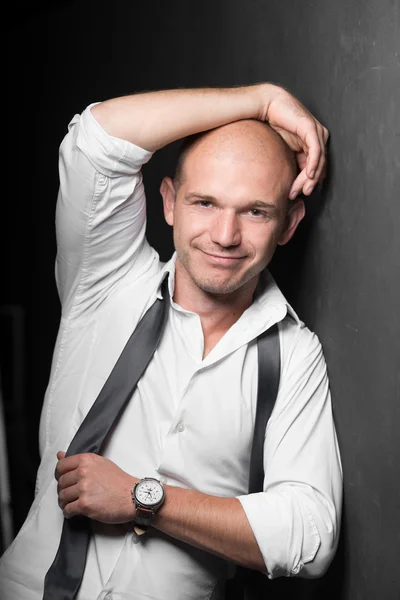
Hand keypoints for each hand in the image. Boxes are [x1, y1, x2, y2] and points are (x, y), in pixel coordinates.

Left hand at [55, 451, 136, 522]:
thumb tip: (60, 455)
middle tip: (69, 494)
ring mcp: (84, 488)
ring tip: (71, 504)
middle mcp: (83, 472)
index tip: (62, 480)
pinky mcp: (85, 504)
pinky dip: (68, 512)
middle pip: (61, 483)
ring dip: (64, 502)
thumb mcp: (100, 463)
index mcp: (87, 460)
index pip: (61, 466)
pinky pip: (68, 509)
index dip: (59, 475)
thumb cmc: (119, 481)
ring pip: (62, 497)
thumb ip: (80, 461)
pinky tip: (73, 512)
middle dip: (63, 490)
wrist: (132, 496)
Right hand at [259, 83, 328, 198]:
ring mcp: (316, 132)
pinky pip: (316, 150)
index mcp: (311, 143)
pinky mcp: (311, 128)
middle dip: (308, 183)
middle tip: (299, 194)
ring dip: (310, 177)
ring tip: (301, 188)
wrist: (266, 107)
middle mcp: (317, 137)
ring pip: (319, 161)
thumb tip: (293, 182)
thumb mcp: (284, 149)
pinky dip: (314, 164)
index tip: (296, 193)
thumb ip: (292, 162)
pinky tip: (308, 174)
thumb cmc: (273, 125)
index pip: (315, 167)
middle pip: (319, 166)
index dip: (307, 183)